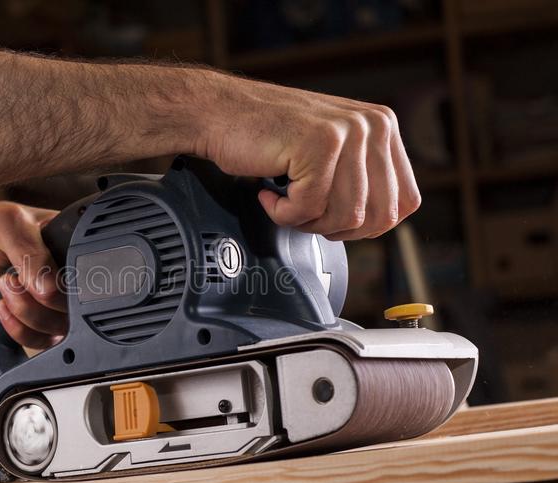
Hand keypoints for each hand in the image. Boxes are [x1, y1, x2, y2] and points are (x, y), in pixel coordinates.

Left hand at [0, 202, 66, 349]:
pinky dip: (18, 329)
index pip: (89, 274)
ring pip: (58, 327)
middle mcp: (70, 278)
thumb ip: (30, 254)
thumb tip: (49, 290)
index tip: (37, 275)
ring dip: (26, 312)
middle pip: (76, 307)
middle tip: (12, 277)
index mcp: (74, 247)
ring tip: (4, 285)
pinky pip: (40, 341)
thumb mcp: (10, 225)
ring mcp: (56, 303)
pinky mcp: (39, 323)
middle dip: (40, 299)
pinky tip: (2, 306)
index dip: (67, 282)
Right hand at [194, 73, 420, 239]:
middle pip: (377, 217)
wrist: (218, 113)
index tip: (336, 221)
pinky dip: (281, 213)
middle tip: (304, 213)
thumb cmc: (265, 137)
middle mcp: (373, 125)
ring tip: (284, 200)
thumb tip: (382, 222)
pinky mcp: (318, 143)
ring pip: (344, 217)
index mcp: (383, 126)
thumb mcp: (330, 153)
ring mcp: (348, 132)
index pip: (405, 202)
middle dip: (336, 228)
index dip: (368, 227)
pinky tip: (268, 193)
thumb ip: (361, 177)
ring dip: (306, 221)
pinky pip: (308, 208)